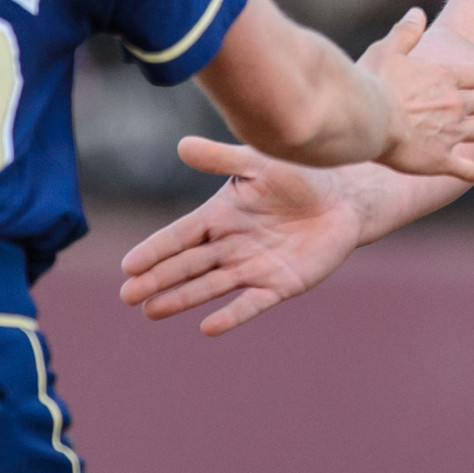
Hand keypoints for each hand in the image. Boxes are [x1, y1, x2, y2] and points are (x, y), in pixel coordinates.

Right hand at [118, 137, 368, 335]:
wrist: (345, 198)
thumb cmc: (299, 174)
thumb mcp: (258, 163)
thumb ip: (222, 159)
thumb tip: (182, 146)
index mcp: (220, 216)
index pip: (180, 236)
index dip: (155, 250)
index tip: (128, 265)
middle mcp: (230, 245)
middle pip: (187, 265)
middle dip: (157, 280)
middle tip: (128, 296)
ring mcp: (253, 267)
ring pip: (210, 286)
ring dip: (182, 299)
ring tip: (152, 311)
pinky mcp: (279, 284)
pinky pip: (251, 303)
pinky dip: (232, 315)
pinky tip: (209, 327)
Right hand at [358, 7, 473, 179]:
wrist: (367, 119)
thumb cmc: (373, 83)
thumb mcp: (387, 50)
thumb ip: (405, 33)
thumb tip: (417, 12)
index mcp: (445, 77)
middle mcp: (455, 104)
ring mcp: (451, 133)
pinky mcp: (440, 159)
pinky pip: (463, 168)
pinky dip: (470, 171)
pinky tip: (472, 173)